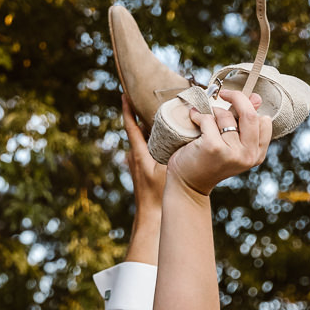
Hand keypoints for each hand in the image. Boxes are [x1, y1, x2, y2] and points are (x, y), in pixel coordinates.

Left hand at [122, 95, 167, 215]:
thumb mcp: (165, 169)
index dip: (127, 110)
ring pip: (145, 137)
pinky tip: (168, 133)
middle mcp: (135, 155)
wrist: (151, 215)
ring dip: (151, 124)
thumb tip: (184, 133)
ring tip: (163, 109)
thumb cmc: (157, 194)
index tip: (124, 94)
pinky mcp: (144, 167)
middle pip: (139, 128)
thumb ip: (171, 152)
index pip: (130, 126)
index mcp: (138, 153)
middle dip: (144, 112)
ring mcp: (139, 162)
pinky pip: (149, 146)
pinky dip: (156, 137)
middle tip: (153, 94)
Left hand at [165, 90, 271, 196]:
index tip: (237, 104)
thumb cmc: (209, 162)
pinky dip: (198, 115)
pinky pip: (208, 120)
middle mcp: (248, 155)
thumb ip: (244, 122)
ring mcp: (231, 152)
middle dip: (237, 98)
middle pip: (250, 115)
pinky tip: (193, 118)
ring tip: (203, 122)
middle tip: (224, 93)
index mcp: (256, 154)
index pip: (263, 121)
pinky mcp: (213, 147)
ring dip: (213, 113)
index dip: (249, 108)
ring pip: (225, 117)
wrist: (187, 184)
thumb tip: (256, 97)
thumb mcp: (232, 143)